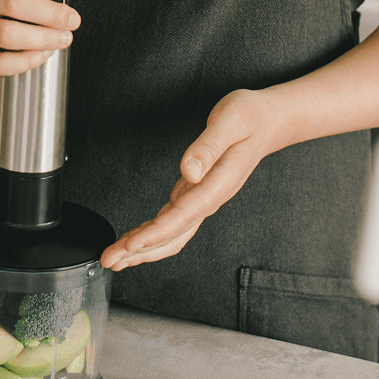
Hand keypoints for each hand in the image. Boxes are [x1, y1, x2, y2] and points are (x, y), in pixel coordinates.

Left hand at [102, 87, 281, 270]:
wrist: (269, 121)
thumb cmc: (251, 118)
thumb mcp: (231, 122)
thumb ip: (208, 147)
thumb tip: (189, 171)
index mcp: (217, 184)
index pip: (182, 216)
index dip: (155, 233)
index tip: (130, 244)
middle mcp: (210, 197)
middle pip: (173, 235)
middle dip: (140, 251)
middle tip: (110, 260)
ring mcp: (203, 198)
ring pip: (171, 233)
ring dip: (143, 248)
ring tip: (116, 257)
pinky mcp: (196, 192)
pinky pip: (172, 221)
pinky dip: (151, 233)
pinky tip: (135, 239)